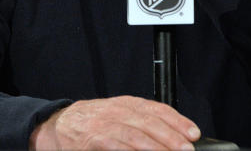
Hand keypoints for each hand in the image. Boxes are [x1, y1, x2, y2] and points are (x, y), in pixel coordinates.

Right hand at [29, 95, 200, 149]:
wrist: (57, 126)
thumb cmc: (92, 124)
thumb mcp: (119, 116)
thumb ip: (142, 123)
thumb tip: (173, 137)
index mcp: (127, 104)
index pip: (157, 109)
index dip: (177, 121)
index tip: (193, 133)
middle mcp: (117, 111)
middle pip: (149, 122)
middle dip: (171, 137)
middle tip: (186, 149)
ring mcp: (104, 125)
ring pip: (135, 134)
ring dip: (156, 147)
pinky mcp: (93, 140)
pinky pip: (116, 146)